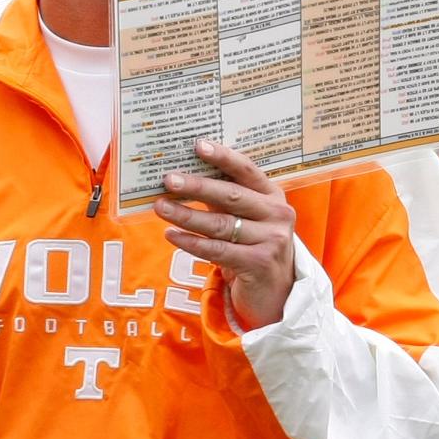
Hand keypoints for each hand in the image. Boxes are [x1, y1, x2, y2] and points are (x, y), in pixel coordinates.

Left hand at [153, 138, 295, 328]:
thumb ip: (224, 199)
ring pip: (221, 224)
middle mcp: (277, 215)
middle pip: (231, 196)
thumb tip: (182, 178)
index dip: (223, 157)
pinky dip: (191, 243)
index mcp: (273, 196)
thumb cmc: (252, 247)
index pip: (247, 170)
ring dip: (186, 215)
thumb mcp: (246, 218)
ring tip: (161, 207)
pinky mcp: (259, 264)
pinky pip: (217, 250)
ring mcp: (272, 240)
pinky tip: (171, 235)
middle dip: (197, 186)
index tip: (198, 145)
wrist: (276, 293)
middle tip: (168, 179)